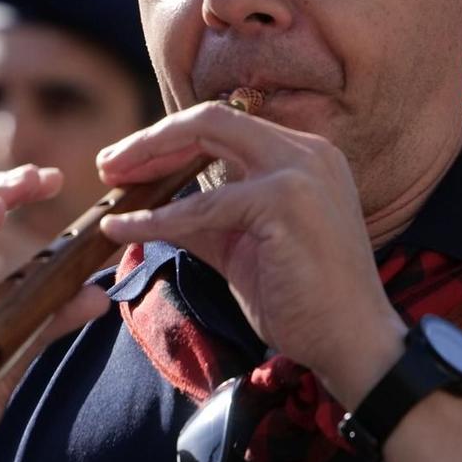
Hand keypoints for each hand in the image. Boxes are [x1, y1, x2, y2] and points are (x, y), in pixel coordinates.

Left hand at [95, 100, 405, 405]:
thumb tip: (153, 209)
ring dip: (147, 159)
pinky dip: (156, 216)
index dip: (171, 139)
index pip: (226, 125)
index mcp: (303, 155)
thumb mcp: (244, 246)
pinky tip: (122, 228)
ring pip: (205, 140)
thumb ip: (206, 219)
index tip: (130, 161)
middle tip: (107, 163)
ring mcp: (299, 171)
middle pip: (211, 119)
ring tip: (109, 183)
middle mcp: (306, 151)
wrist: (354, 343)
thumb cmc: (304, 299)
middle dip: (152, 138)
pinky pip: (203, 206)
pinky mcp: (285, 202)